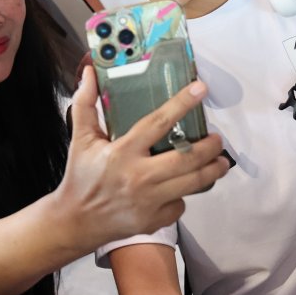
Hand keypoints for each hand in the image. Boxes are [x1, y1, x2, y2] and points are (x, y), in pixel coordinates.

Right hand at [55, 67, 228, 250]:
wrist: (75, 222)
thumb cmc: (80, 176)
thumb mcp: (80, 139)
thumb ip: (85, 103)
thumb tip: (89, 72)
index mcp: (122, 152)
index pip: (158, 122)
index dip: (181, 104)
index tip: (200, 89)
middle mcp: (139, 176)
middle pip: (186, 158)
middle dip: (210, 147)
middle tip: (218, 138)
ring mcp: (149, 201)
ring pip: (192, 183)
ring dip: (212, 170)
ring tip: (220, 162)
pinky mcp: (154, 221)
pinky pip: (179, 205)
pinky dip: (183, 195)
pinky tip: (182, 187)